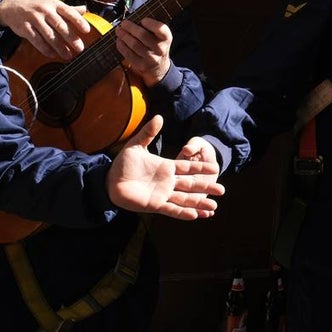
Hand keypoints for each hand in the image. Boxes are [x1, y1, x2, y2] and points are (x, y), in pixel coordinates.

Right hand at [0, 0, 90, 59]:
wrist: (12, 7)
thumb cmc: (37, 7)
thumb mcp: (52, 5)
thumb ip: (69, 9)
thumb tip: (85, 10)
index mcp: (54, 4)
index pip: (69, 12)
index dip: (78, 21)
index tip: (87, 30)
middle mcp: (45, 10)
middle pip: (60, 25)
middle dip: (71, 38)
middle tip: (79, 48)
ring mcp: (34, 19)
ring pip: (49, 35)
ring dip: (59, 47)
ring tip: (67, 56)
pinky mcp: (25, 28)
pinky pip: (36, 40)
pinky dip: (45, 49)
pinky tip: (52, 55)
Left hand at [107, 116, 225, 219]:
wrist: (110, 180)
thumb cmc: (123, 164)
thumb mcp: (136, 145)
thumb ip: (148, 133)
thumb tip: (159, 116)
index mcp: (166, 167)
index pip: (187, 168)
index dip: (201, 168)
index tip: (215, 168)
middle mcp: (168, 182)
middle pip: (191, 185)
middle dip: (206, 187)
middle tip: (222, 190)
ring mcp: (163, 194)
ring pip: (185, 199)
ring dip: (199, 203)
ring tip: (214, 206)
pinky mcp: (155, 205)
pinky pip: (172, 209)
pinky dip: (183, 213)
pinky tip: (196, 215)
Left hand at [115, 18, 172, 86]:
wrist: (159, 67)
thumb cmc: (157, 45)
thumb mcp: (160, 36)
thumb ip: (151, 27)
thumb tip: (133, 19)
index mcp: (166, 38)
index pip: (160, 29)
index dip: (150, 23)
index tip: (143, 20)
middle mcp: (160, 49)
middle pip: (143, 36)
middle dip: (130, 27)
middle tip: (124, 23)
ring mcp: (150, 59)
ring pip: (134, 45)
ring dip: (124, 35)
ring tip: (119, 30)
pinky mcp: (141, 65)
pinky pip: (128, 54)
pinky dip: (121, 45)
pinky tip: (119, 40)